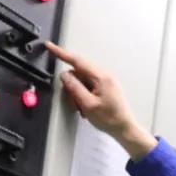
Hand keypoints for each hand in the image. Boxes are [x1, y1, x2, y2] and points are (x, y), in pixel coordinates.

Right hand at [45, 42, 156, 160]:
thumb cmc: (111, 119)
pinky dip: (84, 96)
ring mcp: (106, 82)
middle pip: (78, 73)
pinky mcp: (105, 88)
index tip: (50, 47)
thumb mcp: (88, 104)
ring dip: (78, 94)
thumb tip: (64, 75)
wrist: (125, 129)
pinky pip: (88, 87)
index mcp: (101, 77)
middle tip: (74, 102)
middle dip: (72, 86)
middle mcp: (105, 77)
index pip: (77, 61)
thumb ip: (74, 87)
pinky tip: (87, 107)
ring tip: (83, 108)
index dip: (61, 53)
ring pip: (82, 81)